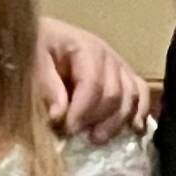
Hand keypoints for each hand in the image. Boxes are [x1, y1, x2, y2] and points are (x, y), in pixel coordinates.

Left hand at [35, 17, 151, 142]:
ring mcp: (120, 66)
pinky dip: (139, 112)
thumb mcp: (34, 60)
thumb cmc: (38, 47)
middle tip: (77, 136)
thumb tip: (59, 114)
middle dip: (96, 119)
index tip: (67, 130)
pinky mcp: (125, 75)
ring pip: (130, 97)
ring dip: (116, 122)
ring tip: (97, 139)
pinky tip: (134, 130)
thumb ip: (47, 84)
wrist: (45, 36)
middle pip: (114, 94)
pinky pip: (141, 93)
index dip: (82, 110)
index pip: (93, 83)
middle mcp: (109, 56)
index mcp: (87, 48)